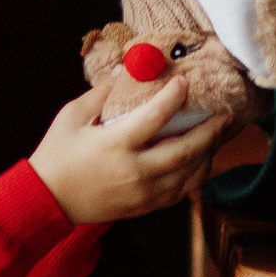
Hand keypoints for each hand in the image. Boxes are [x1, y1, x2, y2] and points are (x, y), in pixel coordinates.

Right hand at [29, 78, 235, 224]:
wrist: (48, 200)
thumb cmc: (57, 155)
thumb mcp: (72, 116)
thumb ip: (102, 94)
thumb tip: (126, 70)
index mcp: (115, 145)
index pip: (154, 118)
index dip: (173, 97)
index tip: (185, 82)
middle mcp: (135, 171)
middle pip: (185, 150)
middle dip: (210, 131)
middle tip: (227, 113)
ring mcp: (143, 193)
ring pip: (190, 174)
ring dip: (209, 152)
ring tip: (219, 133)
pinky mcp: (145, 206)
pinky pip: (181, 191)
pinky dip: (196, 174)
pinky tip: (202, 159)